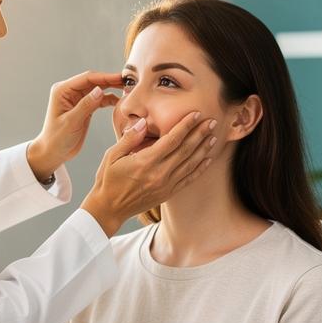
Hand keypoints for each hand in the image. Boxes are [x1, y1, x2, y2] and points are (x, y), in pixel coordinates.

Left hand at [28, 71, 122, 179]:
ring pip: (98, 89)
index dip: (105, 77)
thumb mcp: (71, 122)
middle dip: (111, 81)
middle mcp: (69, 91)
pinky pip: (99, 99)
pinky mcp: (84, 107)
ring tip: (127, 90)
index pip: (87, 78)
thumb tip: (99, 90)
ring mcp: (77, 99)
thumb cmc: (56, 139)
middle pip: (94, 81)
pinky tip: (119, 101)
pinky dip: (109, 99)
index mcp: (62, 90)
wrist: (53, 152)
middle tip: (129, 82)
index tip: (121, 78)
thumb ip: (85, 106)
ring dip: (111, 88)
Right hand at [80, 111, 216, 236]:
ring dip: (203, 149)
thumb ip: (129, 139)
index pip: (172, 139)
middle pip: (186, 150)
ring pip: (190, 164)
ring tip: (213, 136)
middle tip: (212, 121)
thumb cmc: (108, 180)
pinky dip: (199, 168)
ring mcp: (165, 185)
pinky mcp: (167, 193)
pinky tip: (207, 159)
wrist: (108, 208)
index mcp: (145, 162)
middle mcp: (159, 174)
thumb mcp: (112, 156)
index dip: (186, 125)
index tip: (196, 114)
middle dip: (200, 134)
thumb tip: (143, 122)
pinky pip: (188, 179)